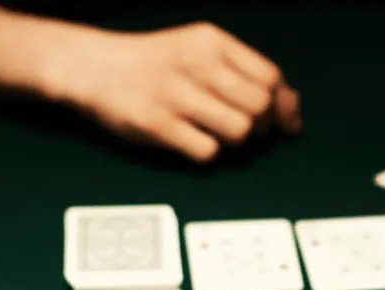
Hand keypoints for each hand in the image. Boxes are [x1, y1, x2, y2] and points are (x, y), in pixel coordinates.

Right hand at [55, 22, 301, 162]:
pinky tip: (193, 141)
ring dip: (236, 142)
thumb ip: (245, 72)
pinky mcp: (157, 125)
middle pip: (260, 107)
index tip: (280, 121)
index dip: (281, 105)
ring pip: (240, 131)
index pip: (270, 77)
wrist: (92, 66)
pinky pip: (208, 152)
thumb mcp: (199, 51)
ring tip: (216, 134)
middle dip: (260, 127)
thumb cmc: (154, 63)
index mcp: (211, 41)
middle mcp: (196, 63)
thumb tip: (292, 108)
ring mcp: (175, 95)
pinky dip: (209, 154)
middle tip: (243, 130)